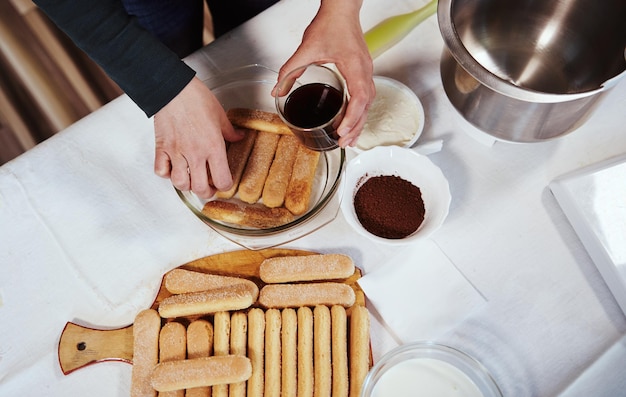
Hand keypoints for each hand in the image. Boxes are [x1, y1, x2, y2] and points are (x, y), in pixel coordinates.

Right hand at [153, 77, 243, 198]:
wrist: (173, 88)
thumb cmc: (196, 98)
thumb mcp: (220, 115)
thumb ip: (230, 131)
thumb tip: (239, 137)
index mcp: (213, 147)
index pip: (222, 180)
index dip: (225, 185)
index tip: (224, 181)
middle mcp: (195, 154)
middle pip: (201, 189)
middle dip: (207, 192)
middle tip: (209, 186)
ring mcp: (177, 153)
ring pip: (181, 184)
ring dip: (187, 185)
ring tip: (191, 178)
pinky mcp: (162, 148)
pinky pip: (161, 171)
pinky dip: (166, 174)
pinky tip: (173, 168)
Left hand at [276, 0, 374, 147]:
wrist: (342, 9)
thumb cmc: (330, 24)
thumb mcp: (306, 48)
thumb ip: (290, 70)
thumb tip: (276, 90)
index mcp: (354, 66)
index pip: (359, 97)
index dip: (352, 117)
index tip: (342, 131)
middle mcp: (365, 71)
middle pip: (366, 106)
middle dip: (356, 127)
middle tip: (343, 144)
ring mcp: (366, 71)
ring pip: (368, 103)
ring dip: (359, 122)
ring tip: (348, 139)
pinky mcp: (363, 71)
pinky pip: (366, 96)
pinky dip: (360, 111)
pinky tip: (352, 120)